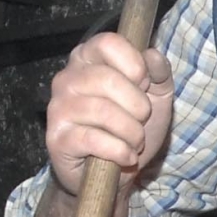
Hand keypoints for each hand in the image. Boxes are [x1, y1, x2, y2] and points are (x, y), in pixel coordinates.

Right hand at [45, 33, 173, 196]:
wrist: (116, 173)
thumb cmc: (131, 126)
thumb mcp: (157, 96)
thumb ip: (159, 72)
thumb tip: (152, 55)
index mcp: (88, 58)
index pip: (107, 42)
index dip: (134, 64)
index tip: (144, 84)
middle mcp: (67, 79)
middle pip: (107, 79)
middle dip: (137, 105)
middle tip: (141, 120)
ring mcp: (58, 108)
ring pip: (102, 111)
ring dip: (131, 132)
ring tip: (135, 141)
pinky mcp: (57, 139)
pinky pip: (94, 139)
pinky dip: (120, 151)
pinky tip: (126, 156)